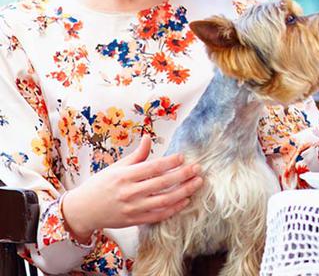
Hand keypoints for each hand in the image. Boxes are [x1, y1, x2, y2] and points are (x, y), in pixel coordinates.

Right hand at [61, 136, 202, 241]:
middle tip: (197, 168)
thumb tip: (148, 137)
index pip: (152, 167)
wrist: (83, 211)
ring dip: (184, 192)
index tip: (183, 157)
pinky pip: (159, 215)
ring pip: (164, 200)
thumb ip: (136, 155)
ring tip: (197, 183)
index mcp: (124, 176)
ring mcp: (133, 208)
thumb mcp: (116, 167)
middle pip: (162, 183)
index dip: (170, 162)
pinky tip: (185, 200)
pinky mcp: (135, 220)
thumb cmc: (100, 185)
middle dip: (183, 175)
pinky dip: (174, 208)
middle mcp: (129, 192)